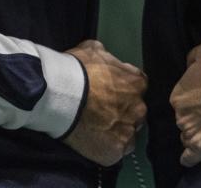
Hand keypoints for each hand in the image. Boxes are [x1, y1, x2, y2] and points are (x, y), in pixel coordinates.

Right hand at [63, 40, 146, 166]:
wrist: (61, 95)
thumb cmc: (76, 69)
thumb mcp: (94, 49)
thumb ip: (108, 58)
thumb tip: (107, 59)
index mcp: (137, 83)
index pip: (137, 88)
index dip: (122, 91)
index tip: (109, 94)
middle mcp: (139, 108)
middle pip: (135, 112)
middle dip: (122, 112)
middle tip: (101, 112)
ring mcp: (128, 131)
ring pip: (127, 133)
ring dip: (116, 131)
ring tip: (96, 128)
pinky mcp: (116, 151)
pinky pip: (116, 151)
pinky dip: (107, 148)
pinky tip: (93, 141)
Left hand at [170, 41, 200, 167]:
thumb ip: (191, 59)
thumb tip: (188, 66)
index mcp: (177, 96)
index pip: (180, 102)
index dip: (193, 101)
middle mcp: (179, 116)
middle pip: (184, 120)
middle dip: (194, 117)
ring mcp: (189, 134)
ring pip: (187, 137)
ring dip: (195, 134)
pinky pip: (188, 159)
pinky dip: (190, 157)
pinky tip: (193, 155)